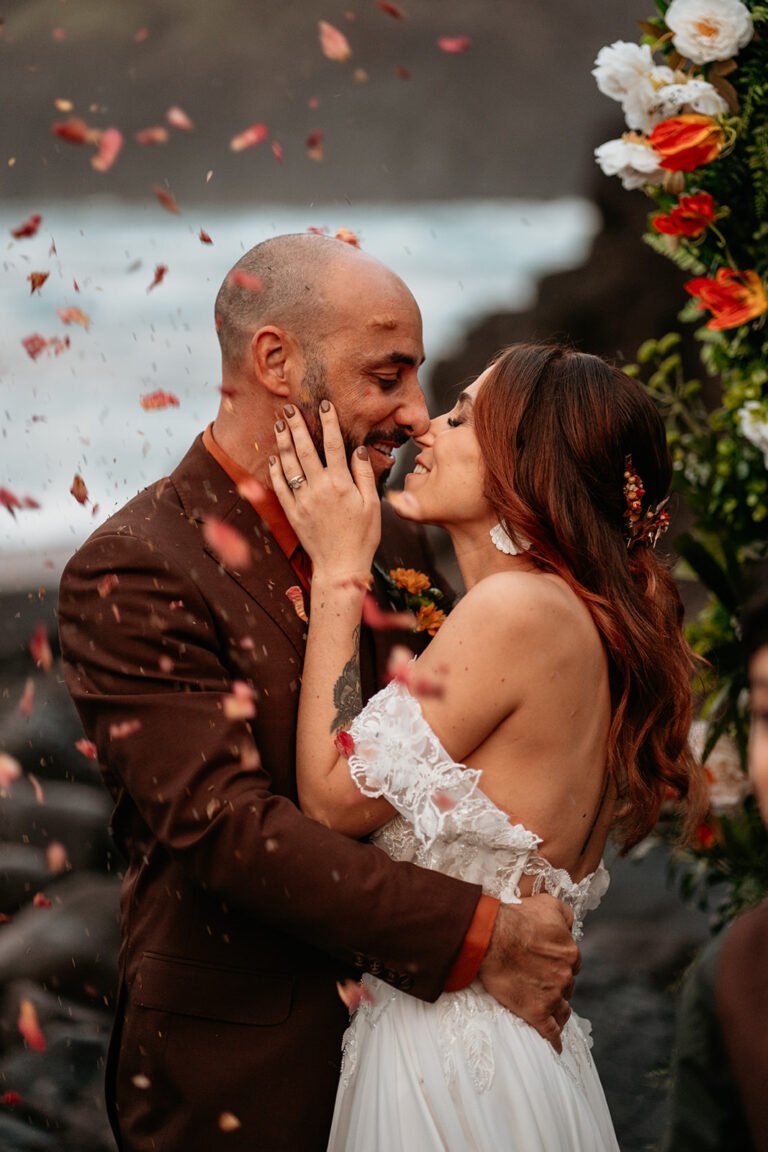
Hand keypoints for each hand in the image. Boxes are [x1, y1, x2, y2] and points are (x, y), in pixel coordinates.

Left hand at [270, 402, 380, 580]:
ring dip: (283, 442)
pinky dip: (276, 470)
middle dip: (296, 425)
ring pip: (290, 464)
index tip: (324, 405)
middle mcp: (319, 488)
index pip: (333, 444)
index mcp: (341, 484)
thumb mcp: (372, 504)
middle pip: (305, 449)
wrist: (341, 565)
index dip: (328, 422)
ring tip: (279, 425)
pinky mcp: (292, 513)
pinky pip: (280, 487)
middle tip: (289, 408)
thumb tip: (358, 450)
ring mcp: (303, 500)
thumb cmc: (362, 537)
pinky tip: (274, 457)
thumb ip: (364, 475)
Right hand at [477, 894, 579, 1053]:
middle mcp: (565, 976)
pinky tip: (556, 1046)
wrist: (490, 937)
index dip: (560, 964)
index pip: (572, 964)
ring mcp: (552, 996)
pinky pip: (551, 1032)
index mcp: (570, 953)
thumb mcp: (547, 904)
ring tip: (551, 1014)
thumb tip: (571, 923)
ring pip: (563, 1010)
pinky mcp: (537, 1013)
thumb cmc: (516, 917)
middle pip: (567, 986)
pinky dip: (554, 1040)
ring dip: (558, 1011)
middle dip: (557, 985)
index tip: (549, 965)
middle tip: (542, 984)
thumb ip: (565, 914)